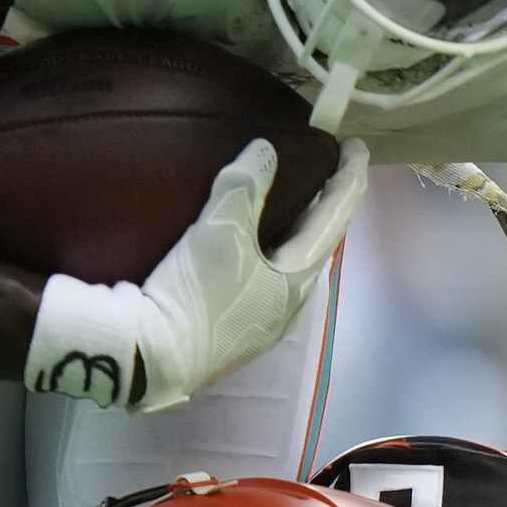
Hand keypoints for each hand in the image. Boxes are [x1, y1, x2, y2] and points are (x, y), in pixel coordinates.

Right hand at [25, 136, 366, 413]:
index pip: (335, 219)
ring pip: (290, 261)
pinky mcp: (234, 327)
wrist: (150, 361)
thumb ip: (244, 187)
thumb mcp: (220, 232)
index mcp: (299, 280)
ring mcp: (262, 320)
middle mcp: (290, 304)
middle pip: (317, 242)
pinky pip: (264, 275)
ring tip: (291, 194)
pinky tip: (251, 239)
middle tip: (324, 166)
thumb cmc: (196, 297)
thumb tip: (265, 151)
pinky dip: (267, 246)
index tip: (355, 146)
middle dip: (323, 203)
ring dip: (294, 226)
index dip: (348, 179)